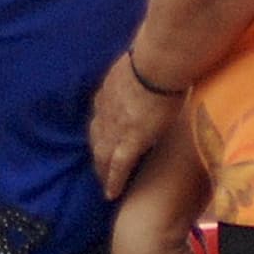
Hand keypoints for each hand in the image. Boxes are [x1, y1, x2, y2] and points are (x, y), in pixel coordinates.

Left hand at [88, 52, 183, 199]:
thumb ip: (140, 74)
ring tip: (105, 185)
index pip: (101, 118)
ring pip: (103, 156)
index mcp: (108, 94)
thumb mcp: (139, 67)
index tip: (102, 140)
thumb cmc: (156, 59)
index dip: (101, 132)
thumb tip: (153, 72)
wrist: (157, 65)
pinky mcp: (130, 141)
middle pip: (97, 139)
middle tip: (99, 170)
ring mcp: (116, 129)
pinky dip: (113, 181)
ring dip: (103, 171)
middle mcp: (106, 113)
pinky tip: (111, 194)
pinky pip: (118, 167)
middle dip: (97, 156)